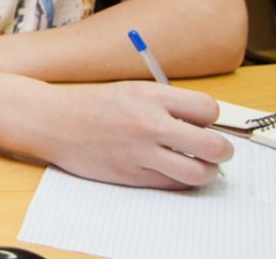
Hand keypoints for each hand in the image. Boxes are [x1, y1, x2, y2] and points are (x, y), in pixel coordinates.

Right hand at [19, 82, 232, 189]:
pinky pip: (172, 184)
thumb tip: (203, 124)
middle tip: (216, 152)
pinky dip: (179, 180)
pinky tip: (170, 170)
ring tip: (198, 166)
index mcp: (150, 96)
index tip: (202, 123)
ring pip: (198, 172)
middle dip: (222, 151)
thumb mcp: (132, 90)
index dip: (211, 119)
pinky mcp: (131, 175)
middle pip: (213, 145)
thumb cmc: (93, 105)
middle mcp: (149, 123)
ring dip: (206, 172)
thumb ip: (166, 104)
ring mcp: (140, 152)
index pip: (208, 110)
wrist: (52, 121)